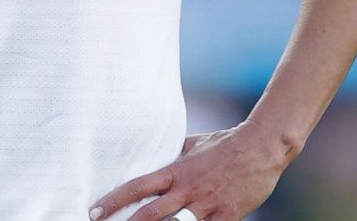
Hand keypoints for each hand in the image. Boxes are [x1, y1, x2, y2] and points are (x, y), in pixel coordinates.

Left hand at [89, 121, 291, 220]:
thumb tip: (157, 152)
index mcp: (177, 171)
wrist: (262, 147)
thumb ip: (174, 154)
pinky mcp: (226, 217)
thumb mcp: (194, 144)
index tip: (95, 210)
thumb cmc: (226, 142)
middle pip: (150, 213)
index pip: (138, 186)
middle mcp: (187, 190)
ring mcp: (206, 205)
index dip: (114, 200)